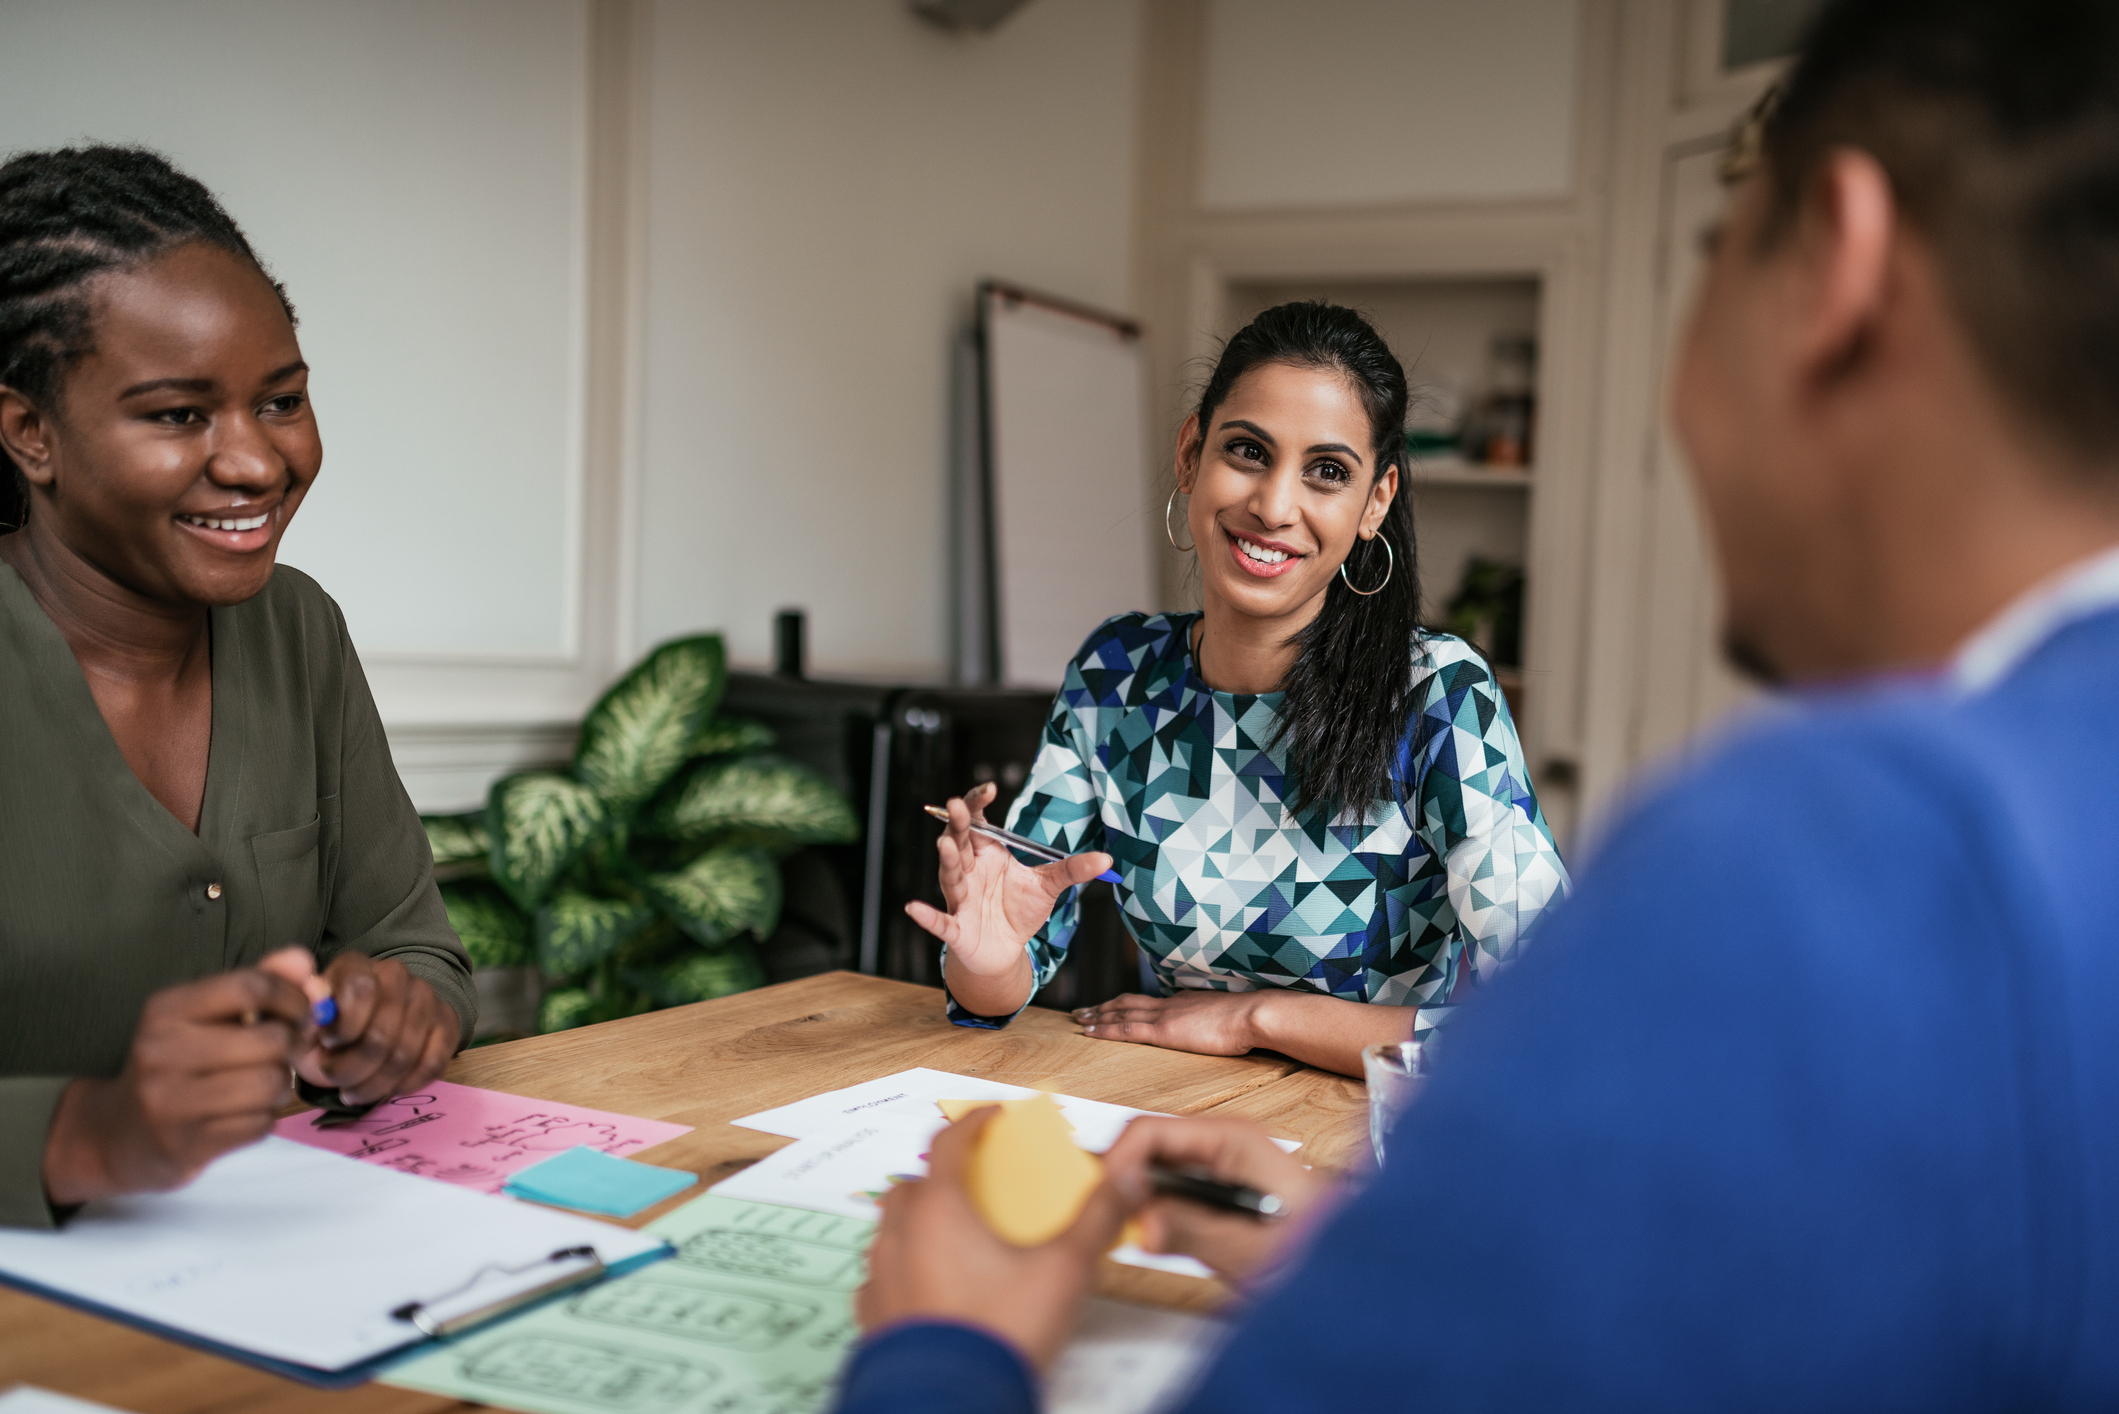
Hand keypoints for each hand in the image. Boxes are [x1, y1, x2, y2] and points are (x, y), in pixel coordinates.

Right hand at [41, 968, 315, 1205]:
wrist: (116, 1135)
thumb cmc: (176, 1063)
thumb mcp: (204, 1015)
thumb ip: (257, 982)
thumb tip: (302, 960)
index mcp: (165, 1010)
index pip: (250, 988)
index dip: (293, 998)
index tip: (301, 1012)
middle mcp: (161, 1052)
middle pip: (270, 1039)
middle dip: (291, 1045)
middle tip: (284, 1052)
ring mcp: (169, 1102)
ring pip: (270, 1083)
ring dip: (280, 1085)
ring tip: (264, 1084)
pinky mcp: (185, 1145)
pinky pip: (259, 1124)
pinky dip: (264, 1119)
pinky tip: (243, 1114)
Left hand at [266, 950, 458, 1105]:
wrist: (367, 1028)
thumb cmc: (328, 1030)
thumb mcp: (303, 1024)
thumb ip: (302, 1013)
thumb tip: (315, 999)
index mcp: (355, 966)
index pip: (360, 990)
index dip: (344, 1026)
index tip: (327, 1044)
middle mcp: (395, 974)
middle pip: (382, 1032)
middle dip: (353, 1068)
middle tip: (335, 1079)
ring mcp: (426, 997)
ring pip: (405, 1053)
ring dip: (375, 1083)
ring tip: (354, 1091)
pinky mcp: (447, 1023)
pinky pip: (432, 1063)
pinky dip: (406, 1085)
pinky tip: (387, 1088)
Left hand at [857, 1107, 1126, 1368]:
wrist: (951, 1403)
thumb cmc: (999, 1335)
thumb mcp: (1063, 1270)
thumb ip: (1096, 1219)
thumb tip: (1124, 1180)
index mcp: (940, 1210)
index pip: (948, 1142)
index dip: (974, 1122)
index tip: (991, 1118)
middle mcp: (900, 1235)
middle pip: (911, 1185)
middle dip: (939, 1179)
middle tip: (974, 1190)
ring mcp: (880, 1277)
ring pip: (890, 1231)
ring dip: (917, 1226)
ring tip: (955, 1244)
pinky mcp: (873, 1317)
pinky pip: (880, 1279)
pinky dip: (903, 1273)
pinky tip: (931, 1290)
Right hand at [906, 783, 1110, 980]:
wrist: (1006, 950)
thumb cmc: (1019, 911)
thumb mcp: (1048, 886)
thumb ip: (1073, 870)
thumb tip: (1107, 859)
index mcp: (988, 854)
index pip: (978, 822)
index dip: (978, 804)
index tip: (988, 787)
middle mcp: (969, 871)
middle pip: (959, 842)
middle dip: (958, 824)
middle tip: (957, 805)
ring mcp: (960, 899)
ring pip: (950, 876)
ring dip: (946, 861)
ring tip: (944, 844)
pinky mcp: (956, 928)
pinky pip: (940, 921)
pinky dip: (926, 916)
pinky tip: (913, 908)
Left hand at [1074, 989, 1266, 1056]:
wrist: (1252, 1015)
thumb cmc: (1247, 1019)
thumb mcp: (1225, 1016)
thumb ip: (1211, 1019)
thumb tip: (1212, 1025)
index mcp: (1183, 1001)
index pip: (1147, 1002)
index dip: (1125, 1003)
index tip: (1110, 1006)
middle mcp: (1168, 1004)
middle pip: (1127, 1003)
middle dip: (1102, 1007)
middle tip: (1082, 1011)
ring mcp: (1164, 1016)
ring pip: (1120, 1013)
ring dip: (1097, 1016)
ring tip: (1079, 1019)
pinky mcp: (1163, 1031)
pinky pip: (1125, 1029)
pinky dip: (1104, 1029)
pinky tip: (1089, 1032)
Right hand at [1100, 1115, 1333, 1282]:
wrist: (1357, 1266)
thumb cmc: (1321, 1248)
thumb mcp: (1252, 1249)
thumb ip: (1194, 1233)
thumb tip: (1141, 1224)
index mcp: (1232, 1138)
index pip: (1150, 1131)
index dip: (1117, 1164)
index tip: (1103, 1202)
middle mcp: (1223, 1142)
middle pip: (1147, 1149)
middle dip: (1123, 1184)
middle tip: (1110, 1225)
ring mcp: (1220, 1164)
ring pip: (1154, 1171)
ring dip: (1138, 1202)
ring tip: (1134, 1236)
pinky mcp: (1219, 1187)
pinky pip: (1171, 1191)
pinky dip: (1155, 1213)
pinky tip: (1160, 1239)